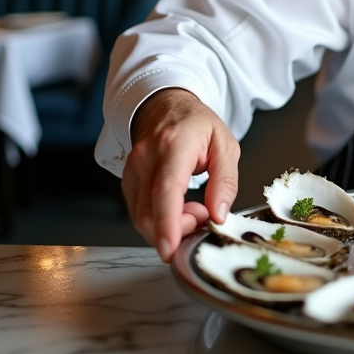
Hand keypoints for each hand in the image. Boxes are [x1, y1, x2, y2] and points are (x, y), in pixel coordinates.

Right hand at [122, 88, 240, 261]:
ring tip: (194, 208)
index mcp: (174, 146)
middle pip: (149, 212)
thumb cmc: (197, 125)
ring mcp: (132, 171)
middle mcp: (146, 158)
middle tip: (203, 215)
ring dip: (170, 227)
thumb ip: (226, 181)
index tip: (170, 247)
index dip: (167, 223)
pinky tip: (178, 209)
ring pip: (141, 218)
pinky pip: (139, 213)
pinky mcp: (127, 182)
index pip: (166, 190)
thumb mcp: (226, 146)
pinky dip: (160, 221)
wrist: (166, 106)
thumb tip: (218, 214)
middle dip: (177, 230)